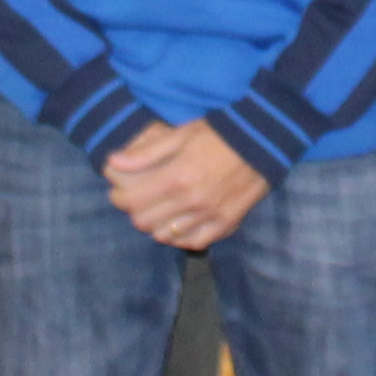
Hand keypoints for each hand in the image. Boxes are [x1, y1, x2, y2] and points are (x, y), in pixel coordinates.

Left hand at [105, 119, 271, 248]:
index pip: (132, 201)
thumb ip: (146, 153)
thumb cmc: (218, 133)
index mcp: (177, 177)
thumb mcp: (180, 134)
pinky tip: (180, 223)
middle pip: (145, 222)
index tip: (119, 191)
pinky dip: (182, 237)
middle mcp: (192, 201)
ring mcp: (210, 216)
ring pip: (166, 236)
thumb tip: (112, 162)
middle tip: (138, 201)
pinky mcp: (227, 223)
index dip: (118, 198)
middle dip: (134, 212)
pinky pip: (194, 242)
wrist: (263, 140)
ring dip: (157, 225)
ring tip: (159, 211)